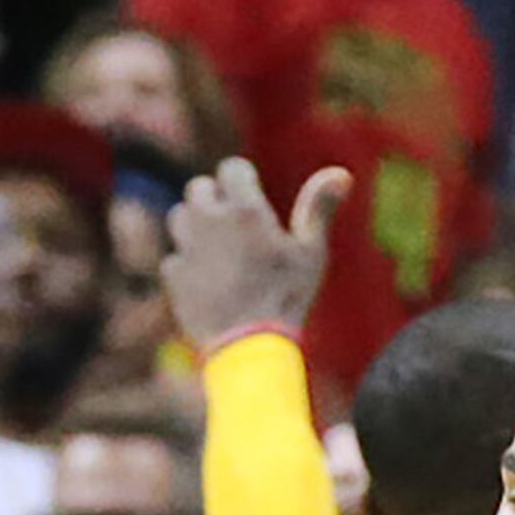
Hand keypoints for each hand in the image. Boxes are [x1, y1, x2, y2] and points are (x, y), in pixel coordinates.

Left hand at [164, 158, 341, 347]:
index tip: (255, 197)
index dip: (244, 180)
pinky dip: (190, 262)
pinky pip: (177, 255)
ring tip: (223, 250)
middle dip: (217, 199)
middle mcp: (208, 219)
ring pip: (181, 215)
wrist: (250, 346)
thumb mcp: (311, 252)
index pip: (232, 168)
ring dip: (198, 225)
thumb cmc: (288, 296)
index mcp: (245, 209)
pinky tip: (213, 282)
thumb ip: (319, 208)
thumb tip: (342, 172)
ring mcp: (186, 245)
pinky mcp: (172, 272)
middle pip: (200, 187)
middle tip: (239, 225)